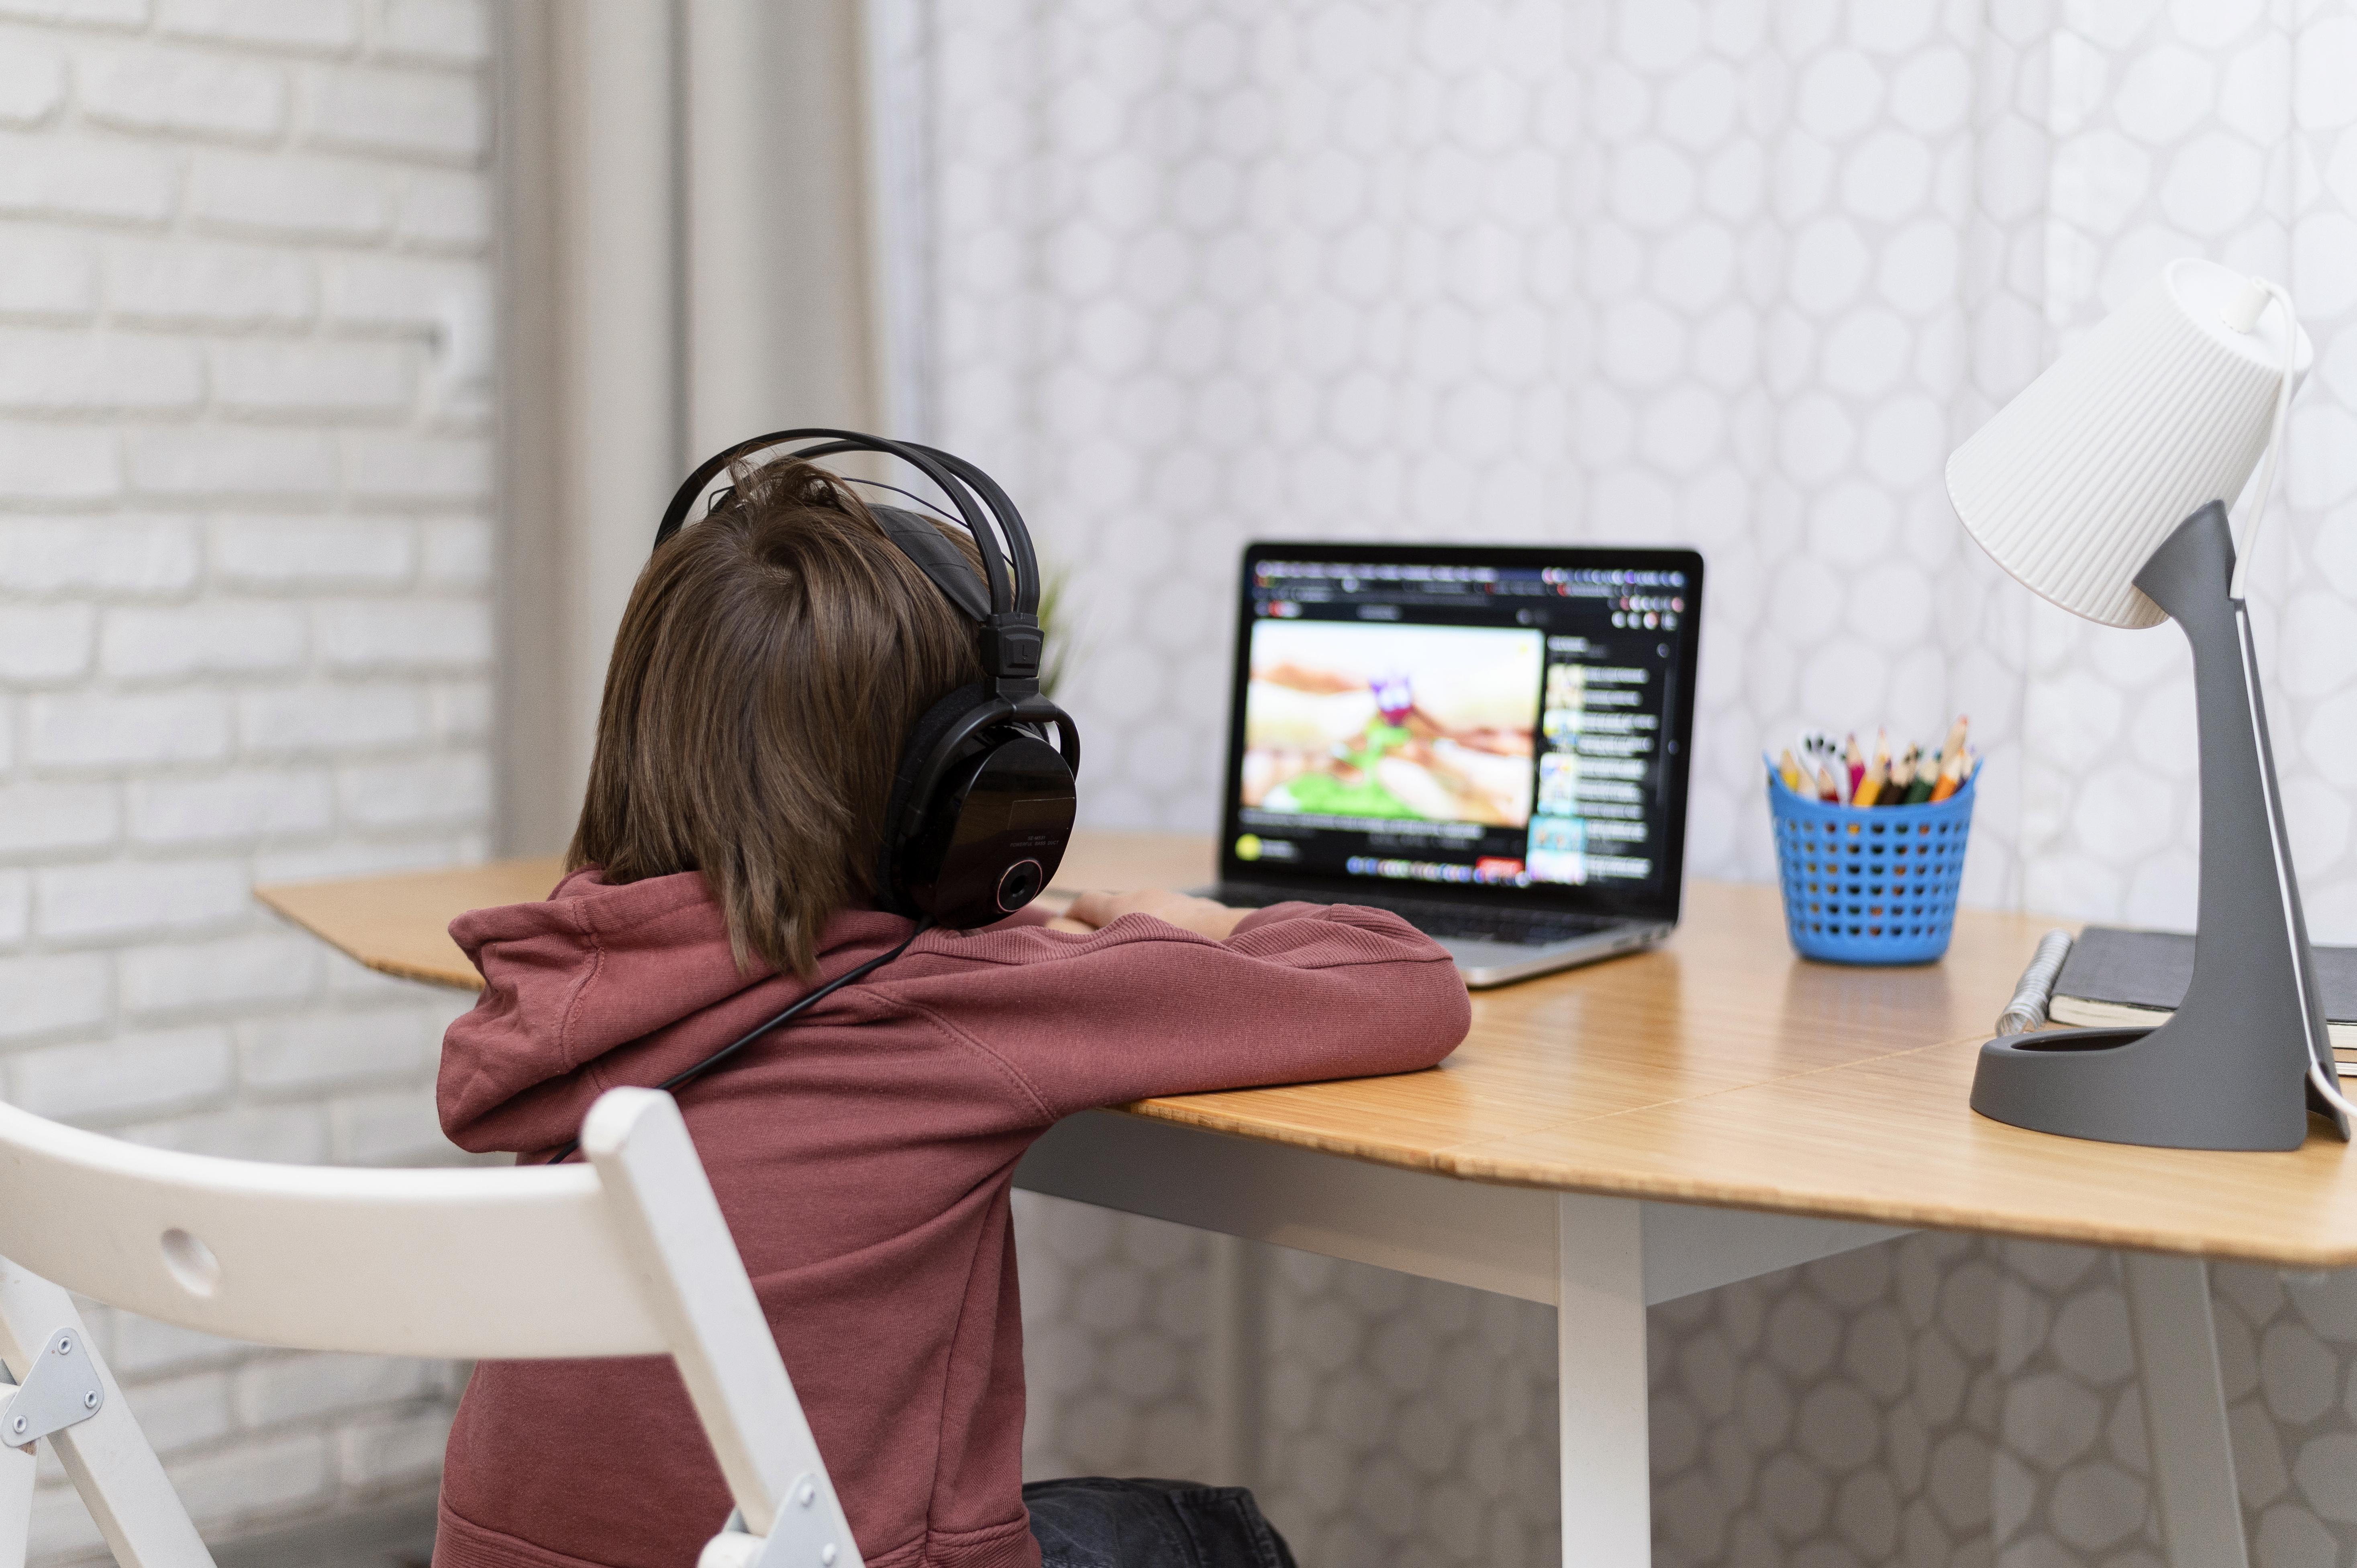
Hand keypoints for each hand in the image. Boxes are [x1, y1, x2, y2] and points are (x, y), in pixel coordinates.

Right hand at [1052, 889, 1248, 940]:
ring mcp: (1179, 900)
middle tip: (1109, 953)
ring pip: (1154, 913)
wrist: (1228, 942)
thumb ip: (1087, 951)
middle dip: (1112, 926)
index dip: (1072, 914)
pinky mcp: (1204, 909)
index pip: (1085, 901)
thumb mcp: (1117, 958)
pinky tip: (1183, 957)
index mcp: (1123, 906)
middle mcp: (1149, 896)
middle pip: (1120, 907)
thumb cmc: (1173, 953)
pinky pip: (1184, 920)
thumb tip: (1064, 948)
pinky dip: (1178, 933)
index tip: (1064, 926)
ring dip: (1148, 930)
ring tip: (1151, 961)